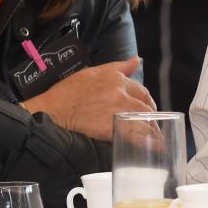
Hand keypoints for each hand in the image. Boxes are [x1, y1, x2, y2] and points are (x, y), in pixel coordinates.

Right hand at [23, 57, 154, 139]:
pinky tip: (155, 147)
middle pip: (146, 106)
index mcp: (116, 78)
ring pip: (145, 121)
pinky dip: (149, 142)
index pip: (142, 90)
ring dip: (153, 131)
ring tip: (156, 140)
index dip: (147, 102)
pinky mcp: (112, 128)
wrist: (51, 112)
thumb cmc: (66, 94)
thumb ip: (118, 67)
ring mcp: (117, 110)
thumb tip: (137, 60)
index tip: (148, 110)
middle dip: (151, 117)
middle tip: (151, 126)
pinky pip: (137, 135)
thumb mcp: (92, 72)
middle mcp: (120, 92)